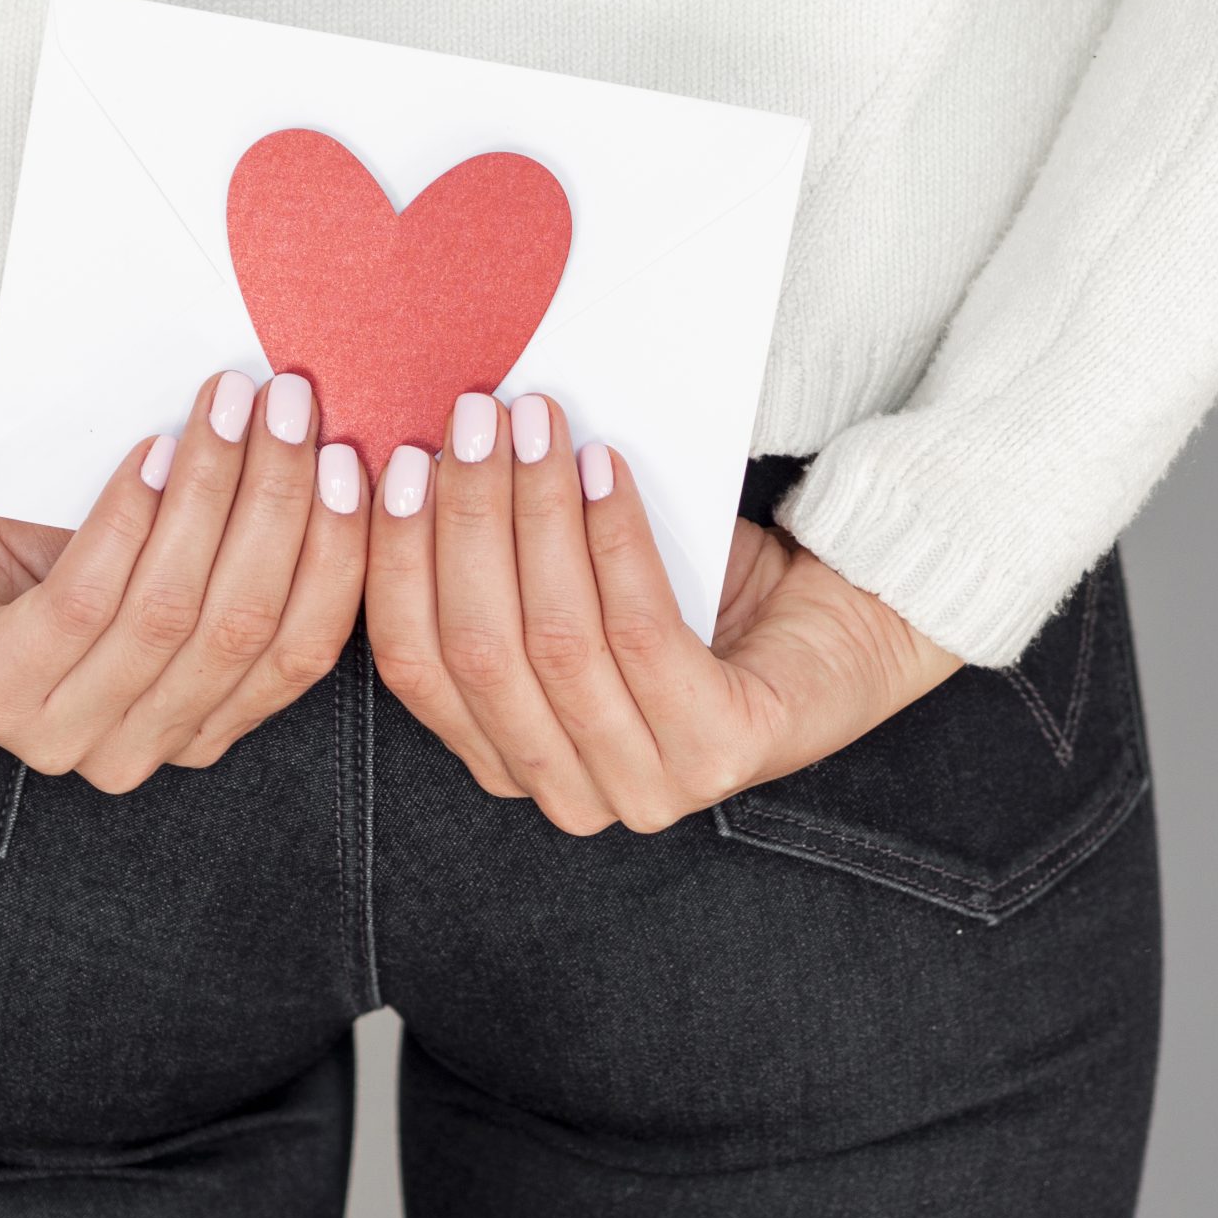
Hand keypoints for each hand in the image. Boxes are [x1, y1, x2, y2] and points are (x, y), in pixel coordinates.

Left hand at [0, 370, 369, 792]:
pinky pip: (88, 601)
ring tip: (228, 406)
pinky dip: (128, 520)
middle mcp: (130, 750)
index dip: (343, 558)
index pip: (297, 653)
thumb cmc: (34, 530)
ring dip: (212, 495)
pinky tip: (148, 452)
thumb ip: (241, 534)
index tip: (370, 462)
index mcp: (191, 725)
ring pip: (172, 613)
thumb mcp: (160, 541)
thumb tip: (350, 451)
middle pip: (242, 629)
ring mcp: (54, 733)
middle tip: (295, 410)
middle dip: (282, 508)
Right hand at [362, 391, 960, 835]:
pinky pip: (641, 632)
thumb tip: (413, 453)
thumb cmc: (693, 595)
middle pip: (477, 649)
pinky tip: (604, 469)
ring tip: (535, 425)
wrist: (838, 624)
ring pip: (554, 639)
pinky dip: (614, 540)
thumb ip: (496, 560)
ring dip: (535, 515)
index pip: (415, 666)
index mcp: (508, 759)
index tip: (380, 464)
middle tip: (465, 424)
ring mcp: (649, 786)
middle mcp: (568, 793)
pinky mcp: (723, 751)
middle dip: (463, 522)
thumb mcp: (571, 583)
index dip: (391, 562)